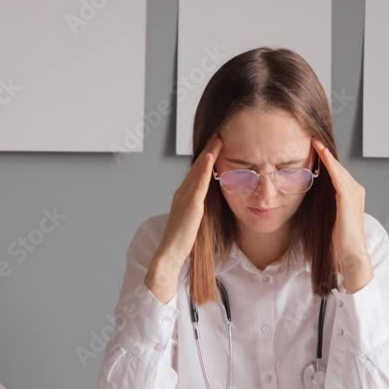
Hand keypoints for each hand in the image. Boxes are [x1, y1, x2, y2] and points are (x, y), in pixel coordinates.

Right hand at [146, 133, 223, 301]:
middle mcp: (182, 193)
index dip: (206, 159)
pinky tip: (211, 157)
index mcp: (183, 197)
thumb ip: (199, 211)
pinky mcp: (191, 205)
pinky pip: (199, 183)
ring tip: (218, 139)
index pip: (197, 174)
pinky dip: (204, 169)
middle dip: (208, 150)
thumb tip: (209, 206)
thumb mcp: (194, 221)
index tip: (217, 146)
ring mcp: (185, 197)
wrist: (169, 254)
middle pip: (197, 167)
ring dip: (208, 153)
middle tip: (219, 134)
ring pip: (198, 170)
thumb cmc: (182, 242)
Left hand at [312, 139, 372, 292]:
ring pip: (338, 169)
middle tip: (312, 138)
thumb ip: (324, 205)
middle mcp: (356, 190)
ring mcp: (354, 193)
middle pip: (337, 168)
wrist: (351, 254)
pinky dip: (330, 164)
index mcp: (352, 195)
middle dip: (325, 154)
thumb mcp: (329, 217)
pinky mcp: (348, 197)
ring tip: (314, 141)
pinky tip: (322, 154)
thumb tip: (310, 198)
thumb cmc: (339, 240)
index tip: (313, 148)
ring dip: (326, 154)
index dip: (326, 160)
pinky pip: (337, 176)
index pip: (337, 173)